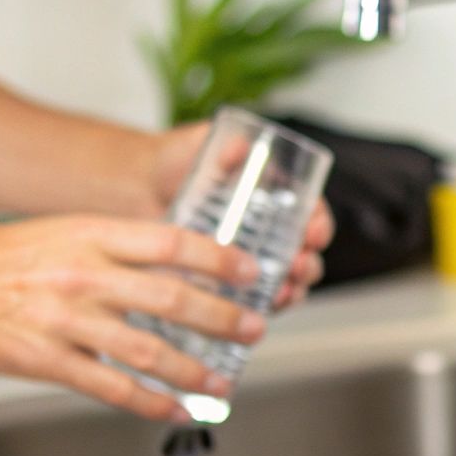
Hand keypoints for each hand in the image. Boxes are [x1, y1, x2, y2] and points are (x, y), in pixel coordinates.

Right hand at [0, 216, 265, 420]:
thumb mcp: (63, 232)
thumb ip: (116, 247)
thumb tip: (178, 266)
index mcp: (90, 234)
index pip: (172, 242)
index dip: (219, 259)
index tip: (252, 271)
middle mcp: (83, 274)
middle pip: (172, 299)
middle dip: (223, 319)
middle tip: (254, 329)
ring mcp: (65, 320)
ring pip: (148, 350)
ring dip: (195, 370)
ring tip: (223, 382)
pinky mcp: (45, 360)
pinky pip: (112, 387)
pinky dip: (151, 403)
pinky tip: (177, 410)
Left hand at [147, 122, 334, 309]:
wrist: (137, 186)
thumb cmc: (175, 160)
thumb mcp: (202, 145)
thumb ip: (224, 147)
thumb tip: (240, 145)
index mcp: (276, 194)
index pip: (311, 212)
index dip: (319, 224)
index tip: (314, 233)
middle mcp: (269, 228)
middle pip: (305, 253)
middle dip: (309, 264)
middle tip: (298, 267)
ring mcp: (251, 257)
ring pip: (287, 280)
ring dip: (292, 290)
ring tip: (282, 292)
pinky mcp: (229, 280)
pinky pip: (256, 300)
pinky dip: (263, 307)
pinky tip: (261, 309)